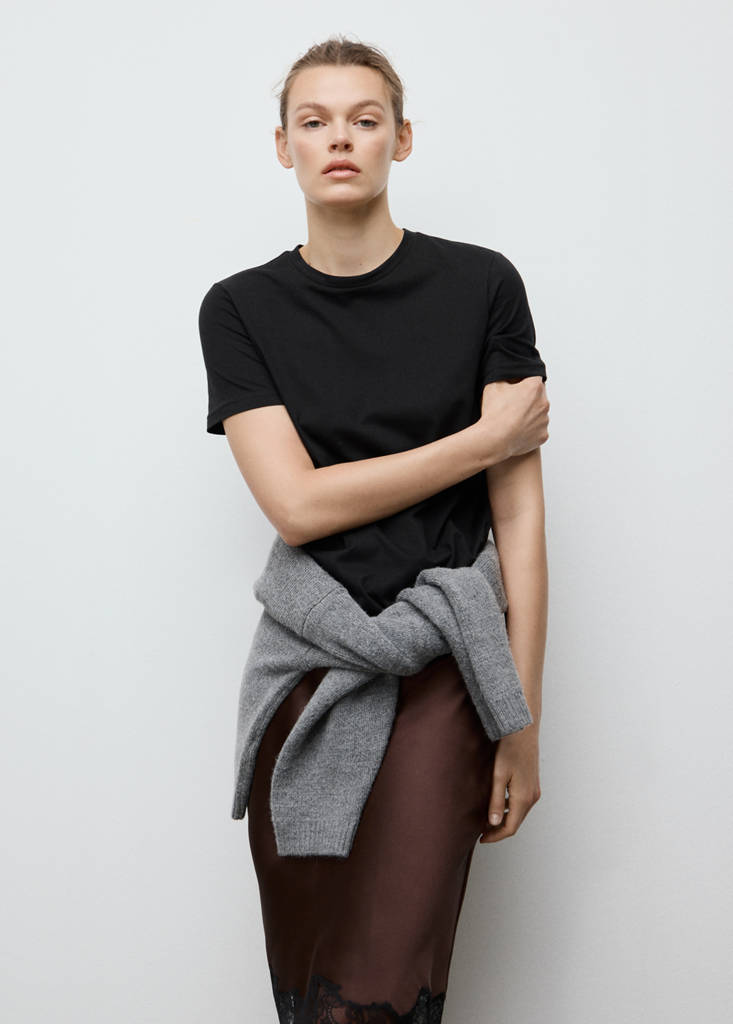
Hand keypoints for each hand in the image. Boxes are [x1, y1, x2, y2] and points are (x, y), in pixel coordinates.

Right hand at [478, 377, 549, 461]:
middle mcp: (544, 403)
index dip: (523, 381)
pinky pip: (538, 430)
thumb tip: (507, 376)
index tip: (516, 388)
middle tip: (512, 404)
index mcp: (534, 388)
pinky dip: (530, 430)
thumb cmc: (494, 414)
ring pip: (539, 414)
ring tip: (513, 420)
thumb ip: (504, 376)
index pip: (534, 378)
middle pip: (538, 396)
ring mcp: (544, 421)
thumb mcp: (493, 385)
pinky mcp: (543, 436)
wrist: (494, 441)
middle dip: (528, 398)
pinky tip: (517, 430)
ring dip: (530, 414)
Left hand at [479, 725, 540, 842]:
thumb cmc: (509, 750)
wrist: (523, 730)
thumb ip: (495, 801)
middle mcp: (532, 797)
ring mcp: (534, 790)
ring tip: (486, 819)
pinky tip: (497, 803)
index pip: (510, 828)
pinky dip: (509, 809)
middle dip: (499, 830)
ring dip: (504, 819)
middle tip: (481, 831)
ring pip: (519, 813)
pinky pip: (522, 803)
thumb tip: (492, 823)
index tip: (481, 839)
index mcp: (523, 798)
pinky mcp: (532, 783)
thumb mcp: (498, 776)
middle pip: (516, 822)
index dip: (495, 836)